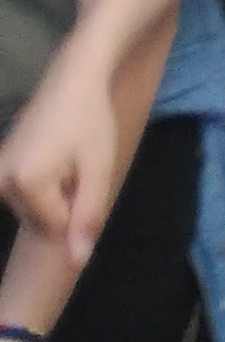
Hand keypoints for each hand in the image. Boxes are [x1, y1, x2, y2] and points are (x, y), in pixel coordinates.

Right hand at [0, 49, 125, 268]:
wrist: (74, 78)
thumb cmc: (91, 121)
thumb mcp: (98, 170)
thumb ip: (87, 217)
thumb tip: (77, 262)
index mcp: (25, 183)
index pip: (57, 228)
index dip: (79, 206)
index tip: (85, 173)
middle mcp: (1, 181)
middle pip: (41, 221)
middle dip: (65, 202)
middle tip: (78, 165)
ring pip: (32, 210)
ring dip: (55, 194)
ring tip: (67, 159)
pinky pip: (24, 194)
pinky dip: (42, 186)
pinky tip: (55, 158)